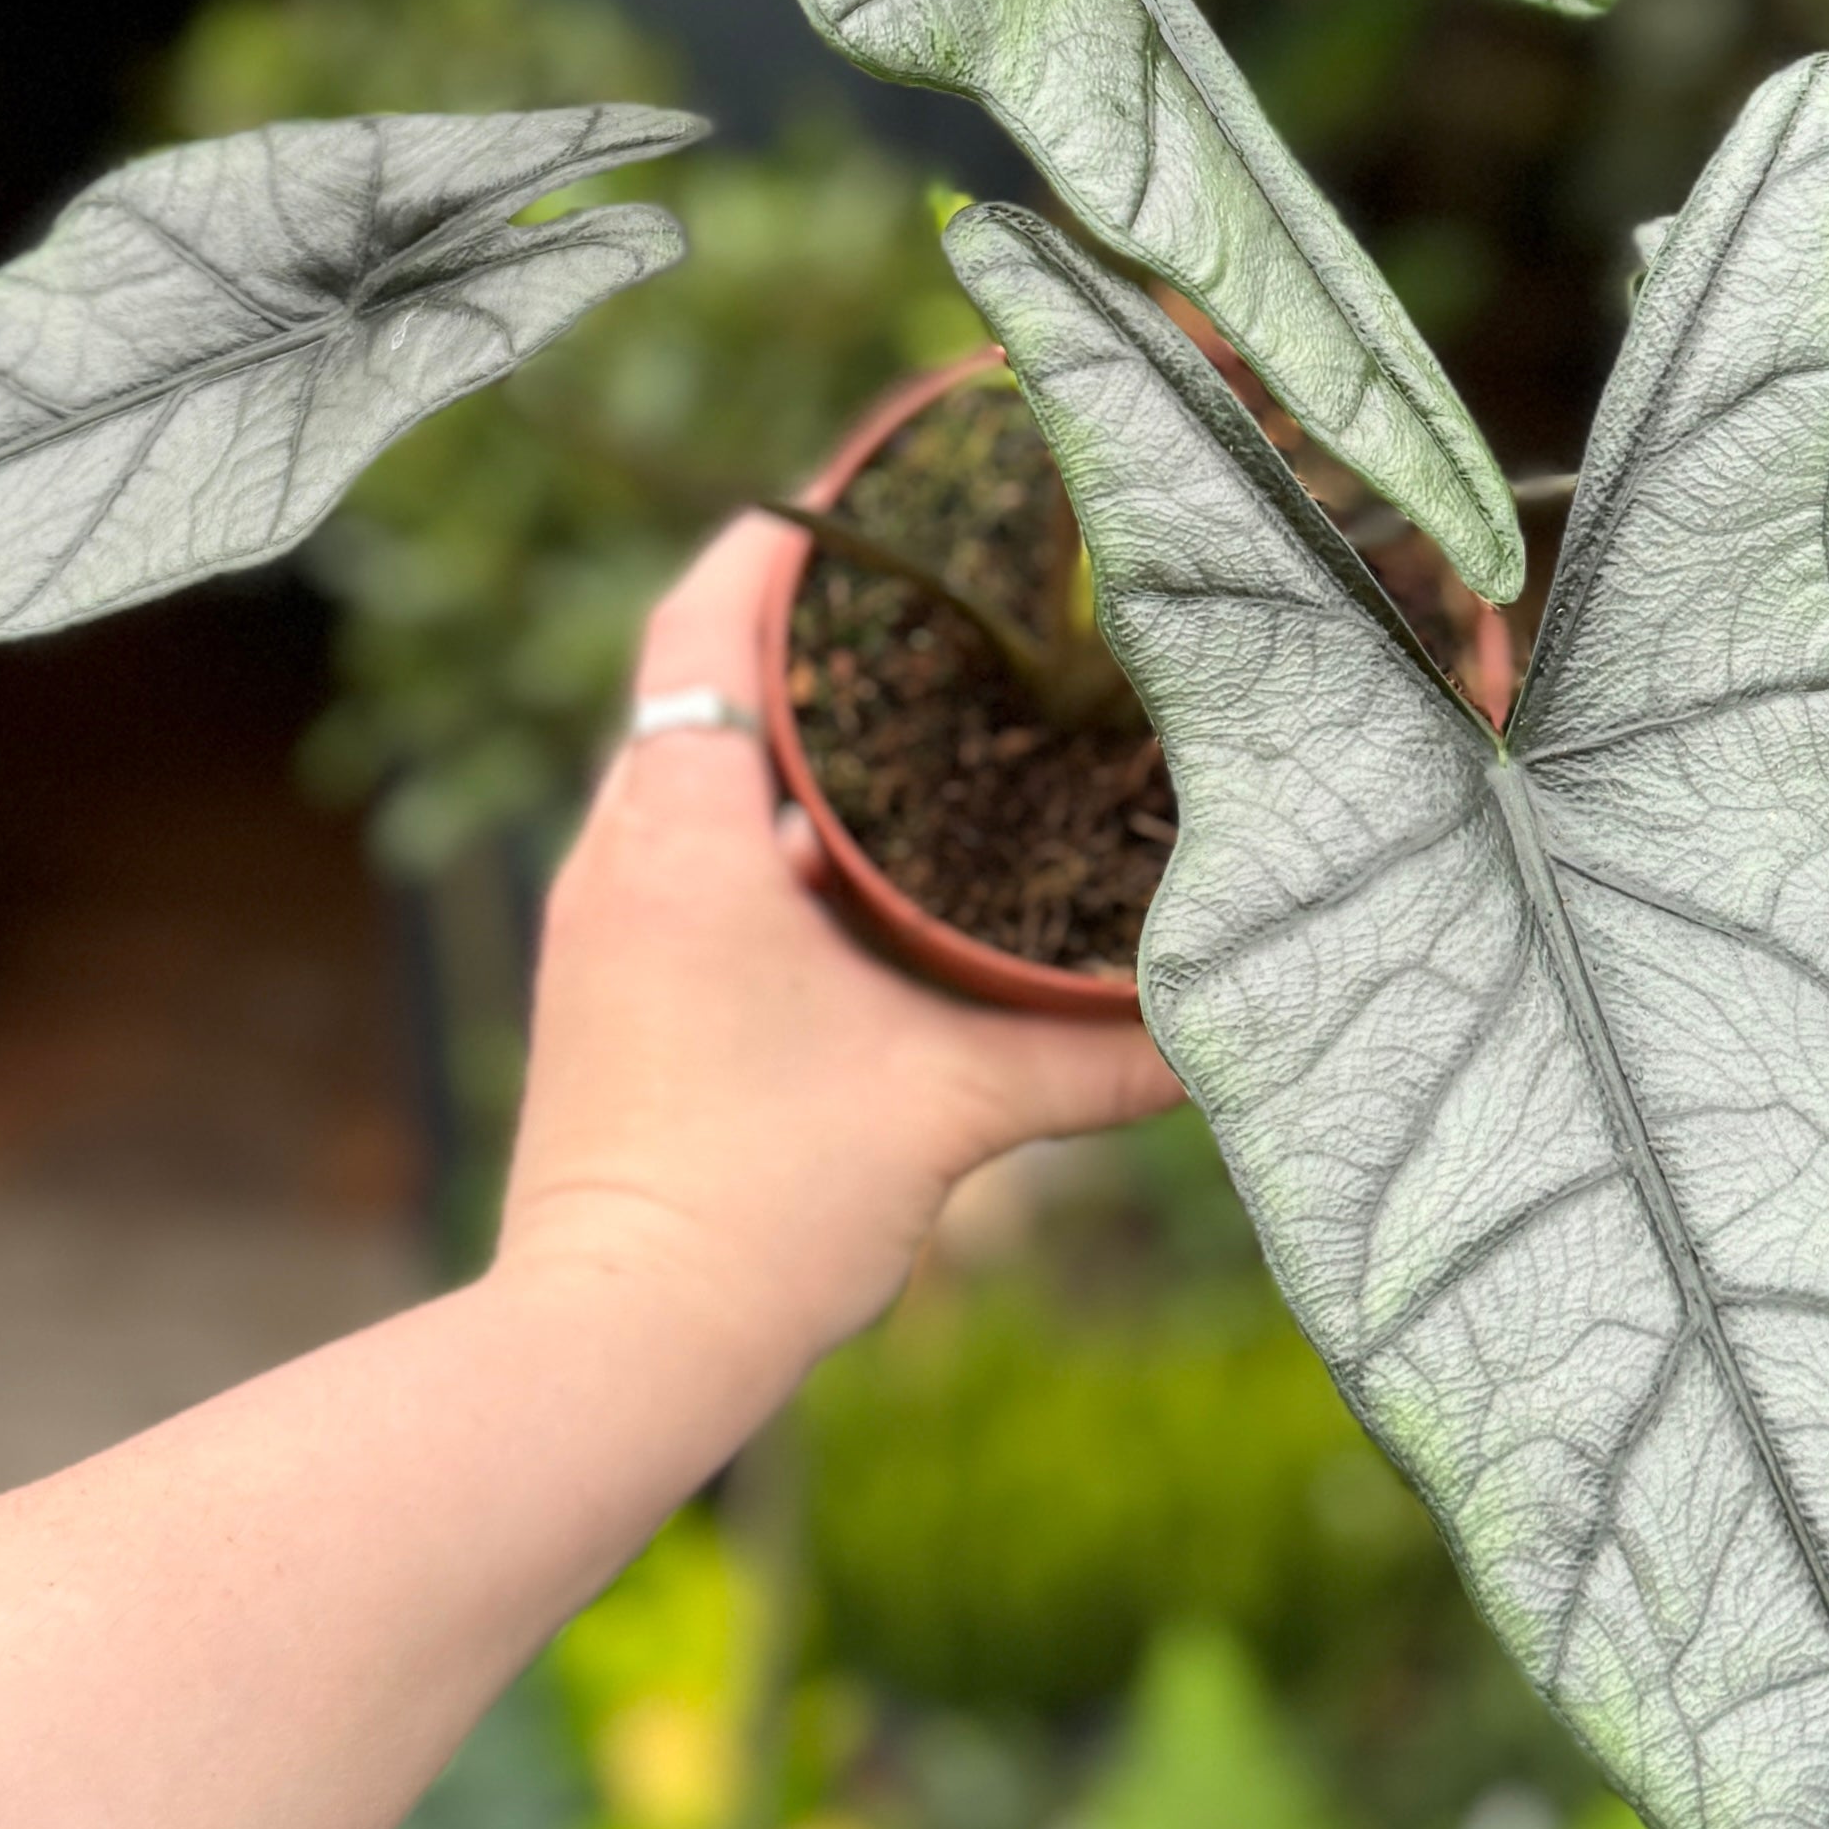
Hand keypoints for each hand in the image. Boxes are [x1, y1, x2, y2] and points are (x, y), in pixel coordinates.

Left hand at [498, 516, 1179, 1409]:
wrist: (615, 1343)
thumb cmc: (759, 1205)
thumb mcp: (953, 1109)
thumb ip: (1095, 1058)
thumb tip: (1224, 1032)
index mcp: (683, 831)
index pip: (714, 615)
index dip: (792, 535)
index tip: (884, 486)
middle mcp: (621, 851)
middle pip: (707, 677)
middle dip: (818, 628)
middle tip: (942, 586)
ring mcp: (603, 920)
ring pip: (697, 772)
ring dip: (792, 735)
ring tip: (920, 704)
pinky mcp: (610, 985)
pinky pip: (688, 851)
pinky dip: (768, 826)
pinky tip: (864, 861)